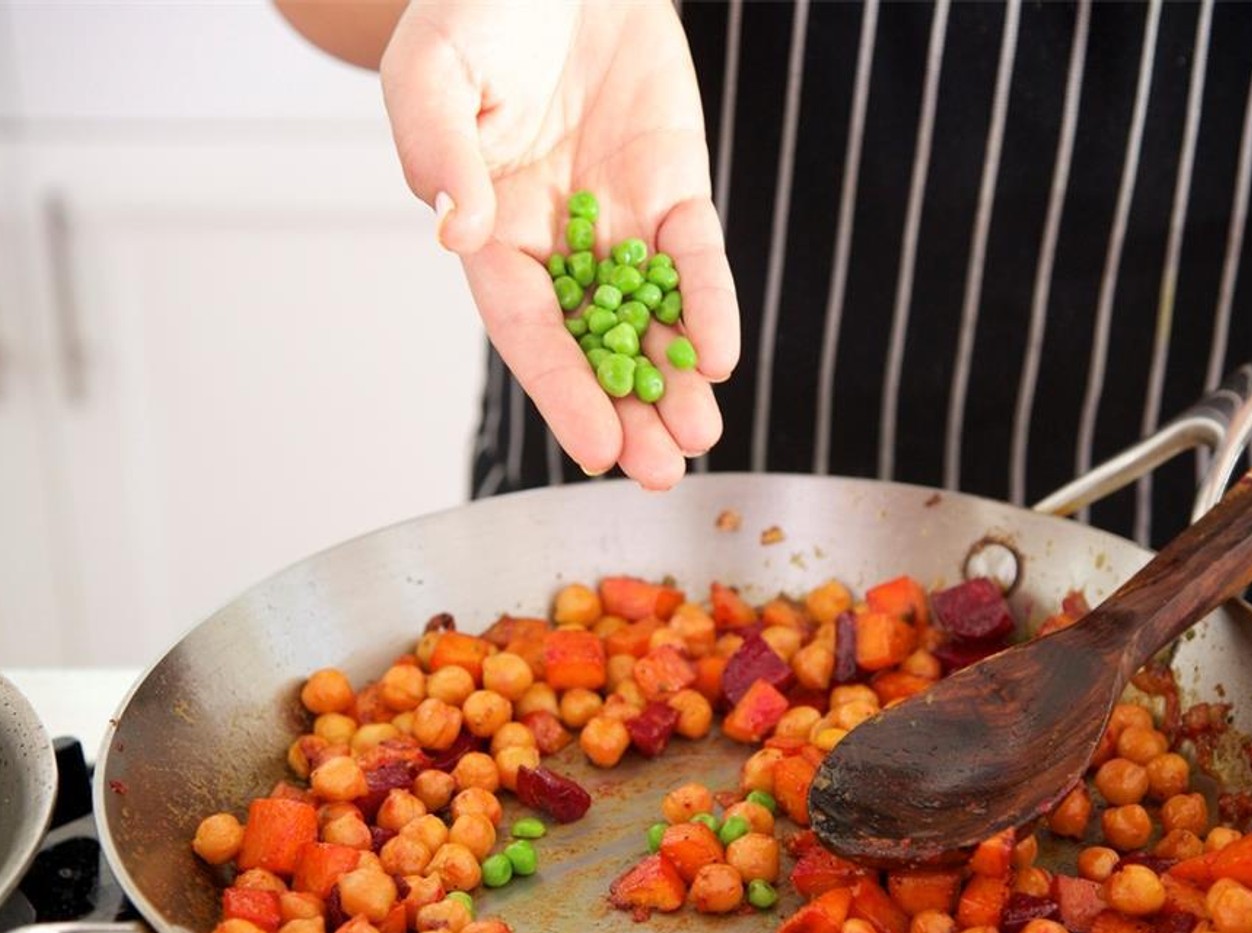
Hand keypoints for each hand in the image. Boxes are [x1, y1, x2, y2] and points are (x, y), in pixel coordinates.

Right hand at [380, 0, 739, 488]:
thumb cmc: (479, 9)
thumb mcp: (434, 70)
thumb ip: (438, 151)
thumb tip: (458, 233)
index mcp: (491, 235)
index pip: (527, 330)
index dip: (561, 391)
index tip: (596, 449)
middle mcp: (558, 247)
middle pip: (594, 345)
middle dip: (627, 410)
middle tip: (659, 471)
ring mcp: (622, 225)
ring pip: (650, 319)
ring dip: (673, 381)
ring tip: (698, 437)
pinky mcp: (674, 194)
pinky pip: (696, 260)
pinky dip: (709, 305)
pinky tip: (720, 356)